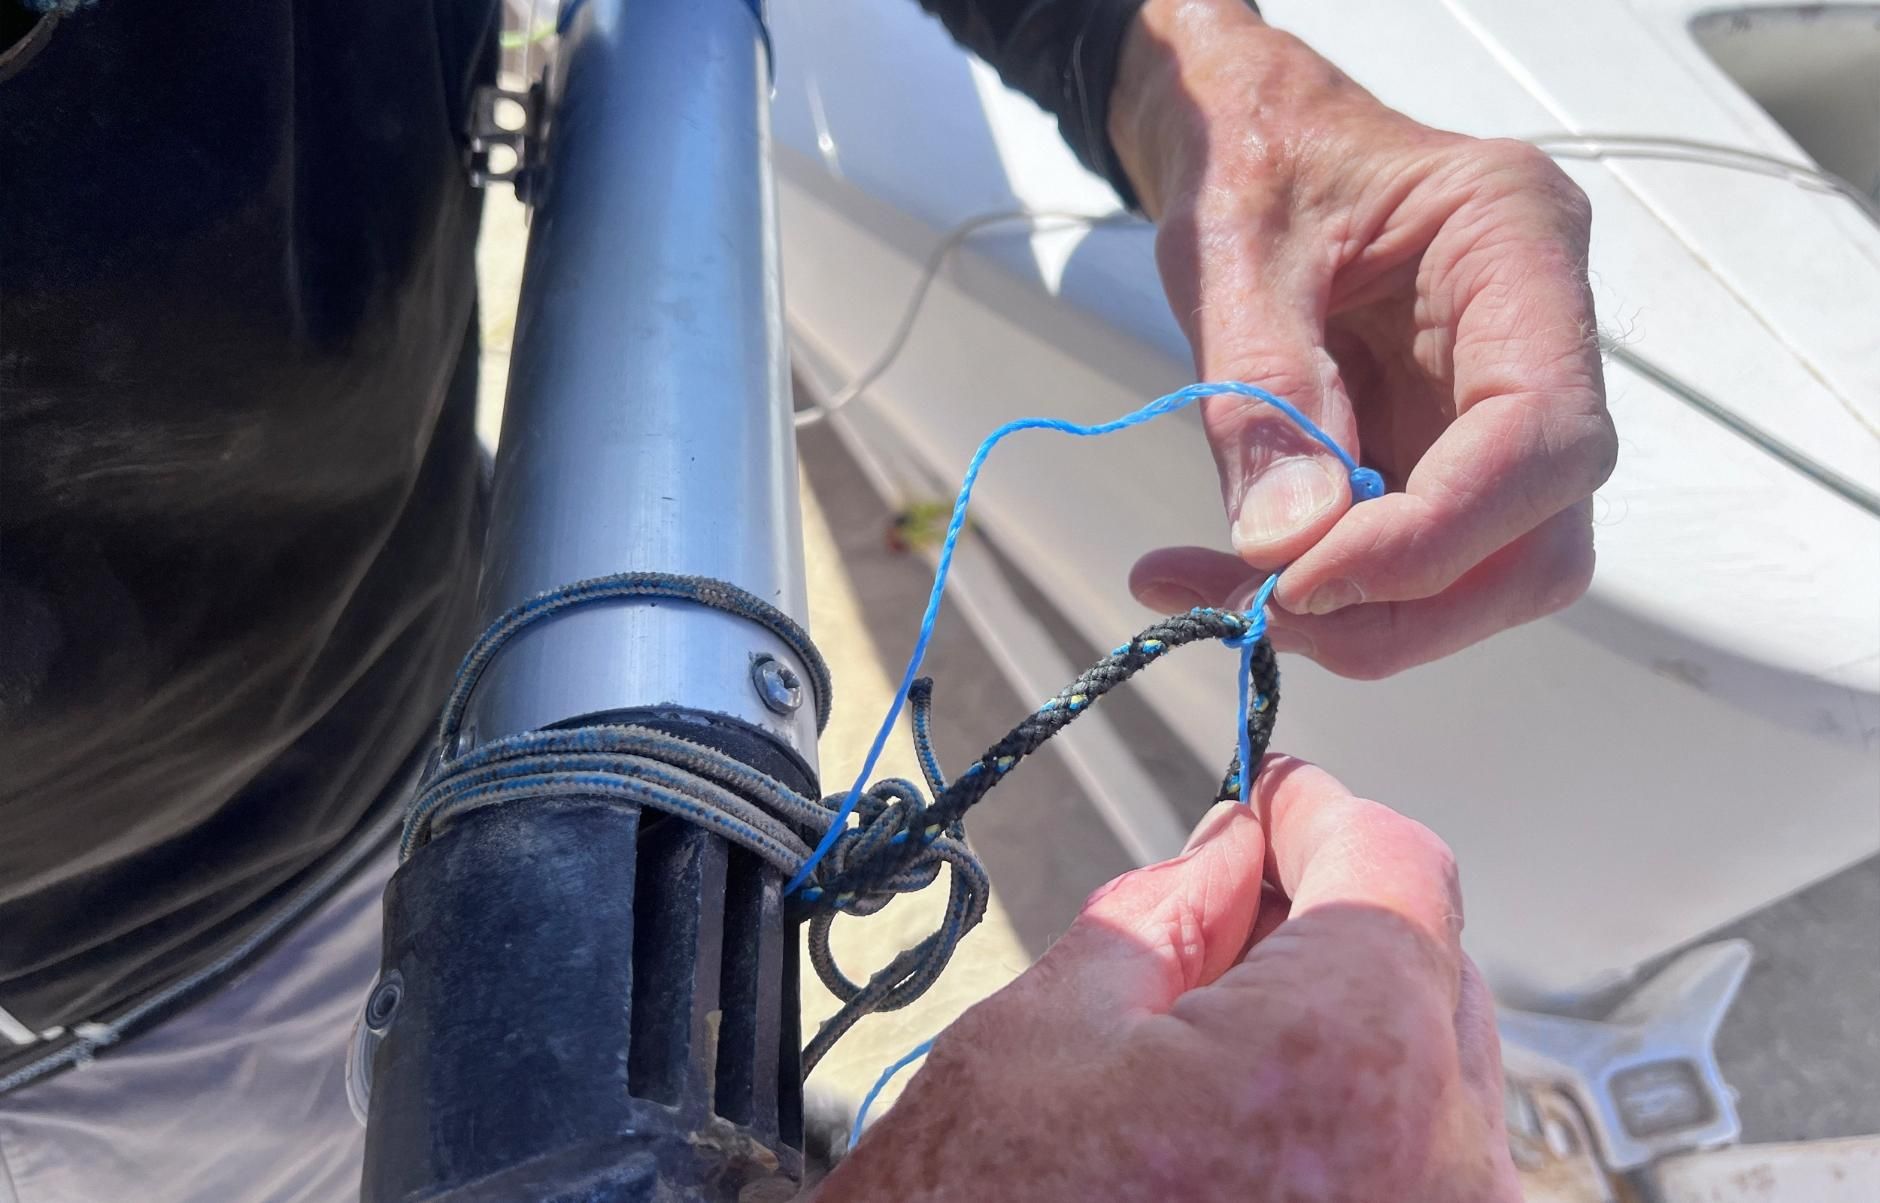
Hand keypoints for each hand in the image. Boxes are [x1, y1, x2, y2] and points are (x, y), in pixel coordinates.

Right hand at [816, 758, 1516, 1201]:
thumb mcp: (1053, 1025)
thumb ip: (1173, 912)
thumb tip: (1232, 850)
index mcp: (1352, 1056)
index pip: (1396, 865)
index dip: (1322, 815)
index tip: (1274, 803)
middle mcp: (1445, 1164)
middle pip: (1429, 967)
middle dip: (1333, 919)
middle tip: (1226, 906)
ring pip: (1435, 1069)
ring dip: (1347, 1022)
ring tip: (1219, 1033)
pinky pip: (1425, 1160)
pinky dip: (1358, 1115)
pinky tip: (1256, 1116)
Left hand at [1111, 0, 1615, 677]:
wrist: (1246, 137)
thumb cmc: (1252, 153)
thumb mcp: (1233, 247)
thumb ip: (1261, 389)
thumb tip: (1287, 542)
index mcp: (1517, 248)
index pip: (1540, 438)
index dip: (1435, 537)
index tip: (1307, 578)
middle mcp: (1536, 341)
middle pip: (1536, 540)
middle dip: (1401, 604)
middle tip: (1261, 612)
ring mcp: (1494, 408)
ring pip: (1485, 573)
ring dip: (1357, 614)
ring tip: (1218, 590)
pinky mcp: (1440, 453)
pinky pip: (1410, 559)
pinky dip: (1323, 588)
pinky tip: (1226, 573)